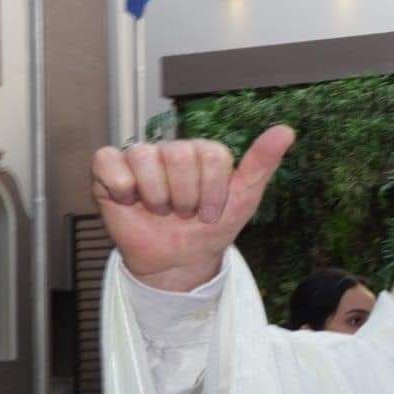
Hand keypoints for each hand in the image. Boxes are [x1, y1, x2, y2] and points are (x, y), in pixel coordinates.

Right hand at [90, 126, 295, 290]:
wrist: (177, 262)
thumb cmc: (209, 229)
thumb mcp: (243, 200)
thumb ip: (262, 164)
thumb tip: (286, 131)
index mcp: (203, 152)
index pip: (212, 155)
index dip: (213, 192)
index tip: (211, 212)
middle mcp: (171, 149)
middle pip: (179, 156)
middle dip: (185, 197)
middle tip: (184, 214)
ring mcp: (139, 157)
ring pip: (146, 157)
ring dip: (157, 197)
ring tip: (160, 211)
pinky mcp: (108, 169)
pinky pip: (108, 160)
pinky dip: (121, 185)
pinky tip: (130, 201)